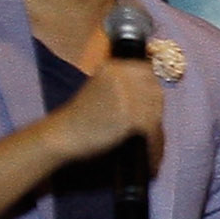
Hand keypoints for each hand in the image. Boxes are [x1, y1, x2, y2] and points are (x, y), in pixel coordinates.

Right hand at [52, 46, 167, 172]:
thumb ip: (125, 85)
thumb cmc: (81, 117)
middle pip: (155, 91)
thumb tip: (156, 93)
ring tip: (150, 143)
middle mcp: (121, 76)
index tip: (151, 104)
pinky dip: (152, 142)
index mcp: (113, 67)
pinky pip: (152, 128)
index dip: (150, 89)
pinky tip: (148, 151)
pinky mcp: (130, 116)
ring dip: (155, 128)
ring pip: (156, 110)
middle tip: (150, 127)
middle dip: (155, 109)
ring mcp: (126, 96)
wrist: (63, 134)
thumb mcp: (101, 88)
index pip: (147, 71)